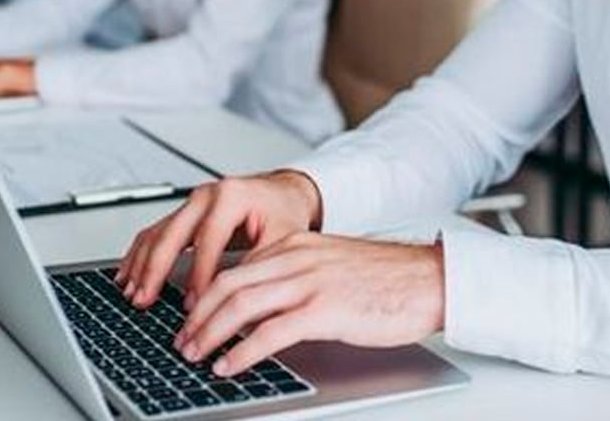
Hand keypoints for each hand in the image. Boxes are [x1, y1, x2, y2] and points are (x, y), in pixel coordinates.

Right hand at [116, 171, 322, 310]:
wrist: (284, 193)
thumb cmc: (284, 211)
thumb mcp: (284, 237)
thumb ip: (262, 265)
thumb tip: (240, 302)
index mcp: (232, 196)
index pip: (208, 240)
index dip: (198, 276)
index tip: (192, 305)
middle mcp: (208, 195)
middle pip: (172, 233)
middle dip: (155, 270)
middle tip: (144, 301)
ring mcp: (194, 202)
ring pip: (158, 233)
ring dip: (141, 265)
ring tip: (132, 294)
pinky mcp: (186, 213)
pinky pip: (156, 232)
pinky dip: (140, 255)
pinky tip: (129, 275)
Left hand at [173, 233, 444, 376]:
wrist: (427, 280)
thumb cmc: (386, 279)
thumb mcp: (332, 266)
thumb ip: (298, 277)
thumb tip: (263, 308)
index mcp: (299, 244)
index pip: (237, 267)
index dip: (207, 295)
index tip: (193, 318)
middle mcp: (299, 257)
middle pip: (230, 284)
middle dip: (198, 316)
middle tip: (182, 340)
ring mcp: (311, 282)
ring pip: (242, 305)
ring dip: (210, 333)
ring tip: (194, 355)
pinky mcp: (325, 309)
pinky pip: (270, 332)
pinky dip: (241, 351)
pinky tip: (228, 365)